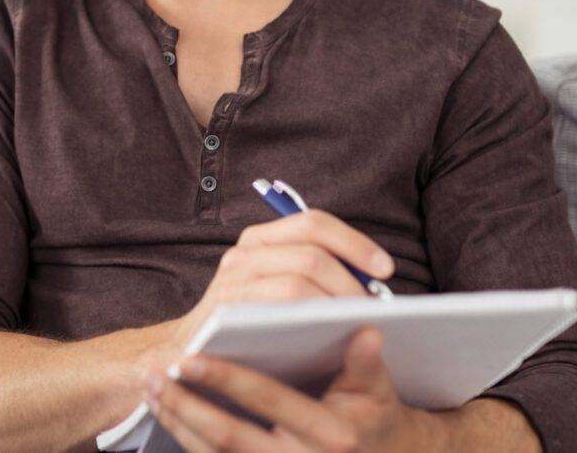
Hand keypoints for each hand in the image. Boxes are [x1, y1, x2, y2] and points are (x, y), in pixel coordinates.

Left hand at [143, 326, 438, 451]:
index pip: (269, 402)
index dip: (226, 380)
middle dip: (184, 406)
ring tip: (147, 386)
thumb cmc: (373, 414)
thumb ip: (367, 362)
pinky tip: (163, 408)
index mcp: (331, 436)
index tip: (188, 358)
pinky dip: (184, 435)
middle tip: (151, 373)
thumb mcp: (379, 390)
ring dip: (176, 420)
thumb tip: (367, 331)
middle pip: (229, 438)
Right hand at [167, 209, 394, 353]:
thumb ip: (314, 273)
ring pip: (298, 283)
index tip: (386, 269)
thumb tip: (374, 279)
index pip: (313, 223)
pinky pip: (277, 313)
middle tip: (372, 311)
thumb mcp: (278, 287)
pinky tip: (327, 339)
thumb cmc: (252, 324)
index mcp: (260, 239)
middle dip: (351, 283)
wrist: (190, 353)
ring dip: (334, 305)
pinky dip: (309, 323)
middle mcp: (243, 254)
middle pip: (312, 254)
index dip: (354, 242)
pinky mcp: (226, 314)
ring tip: (354, 326)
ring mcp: (231, 283)